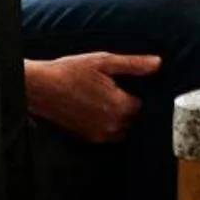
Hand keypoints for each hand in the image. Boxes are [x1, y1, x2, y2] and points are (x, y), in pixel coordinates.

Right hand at [24, 52, 157, 142]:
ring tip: (106, 100)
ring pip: (121, 130)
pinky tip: (95, 109)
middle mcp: (112, 125)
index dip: (135, 93)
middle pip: (133, 119)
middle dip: (128, 106)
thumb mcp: (105, 62)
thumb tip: (157, 63)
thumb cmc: (71, 72)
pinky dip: (105, 125)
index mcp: (121, 106)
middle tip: (115, 91)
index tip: (127, 85)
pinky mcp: (87, 138)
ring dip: (118, 118)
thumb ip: (134, 64)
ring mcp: (99, 134)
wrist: (42, 88)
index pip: (142, 105)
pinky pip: (106, 135)